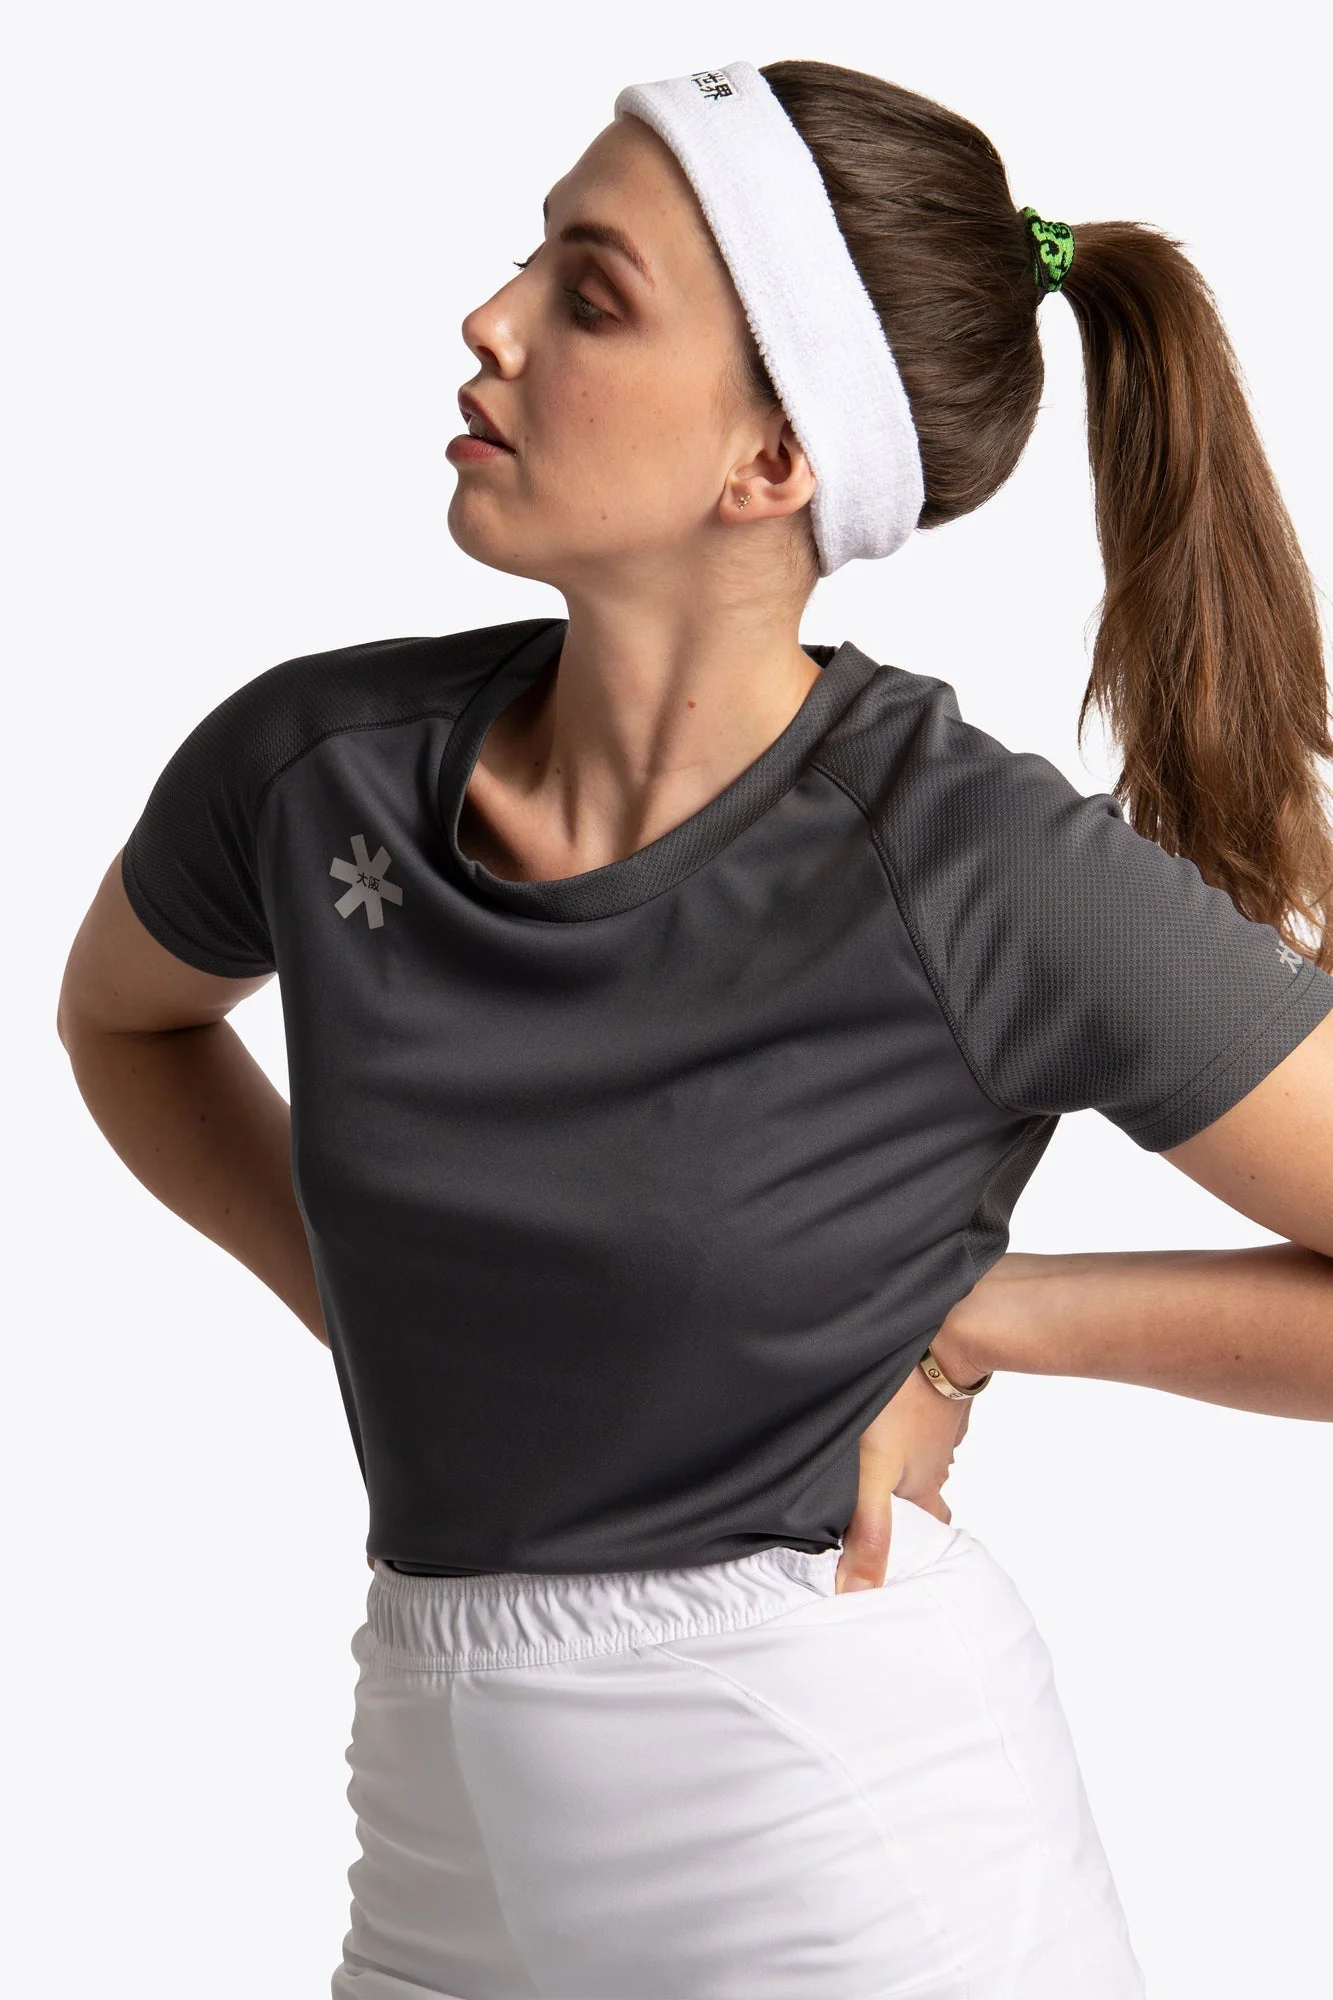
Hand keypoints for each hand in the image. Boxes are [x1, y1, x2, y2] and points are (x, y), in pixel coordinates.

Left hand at [833, 1319, 988, 1593]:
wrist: (940, 1336)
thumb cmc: (901, 1402)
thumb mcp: (872, 1470)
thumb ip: (865, 1527)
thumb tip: (856, 1592)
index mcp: (925, 1486)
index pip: (931, 1530)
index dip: (916, 1545)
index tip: (900, 1556)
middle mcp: (937, 1461)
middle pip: (924, 1492)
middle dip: (903, 1503)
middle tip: (874, 1506)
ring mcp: (940, 1425)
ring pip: (920, 1454)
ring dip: (899, 1461)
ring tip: (867, 1461)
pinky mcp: (935, 1394)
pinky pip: (920, 1418)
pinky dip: (902, 1425)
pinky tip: (881, 1415)